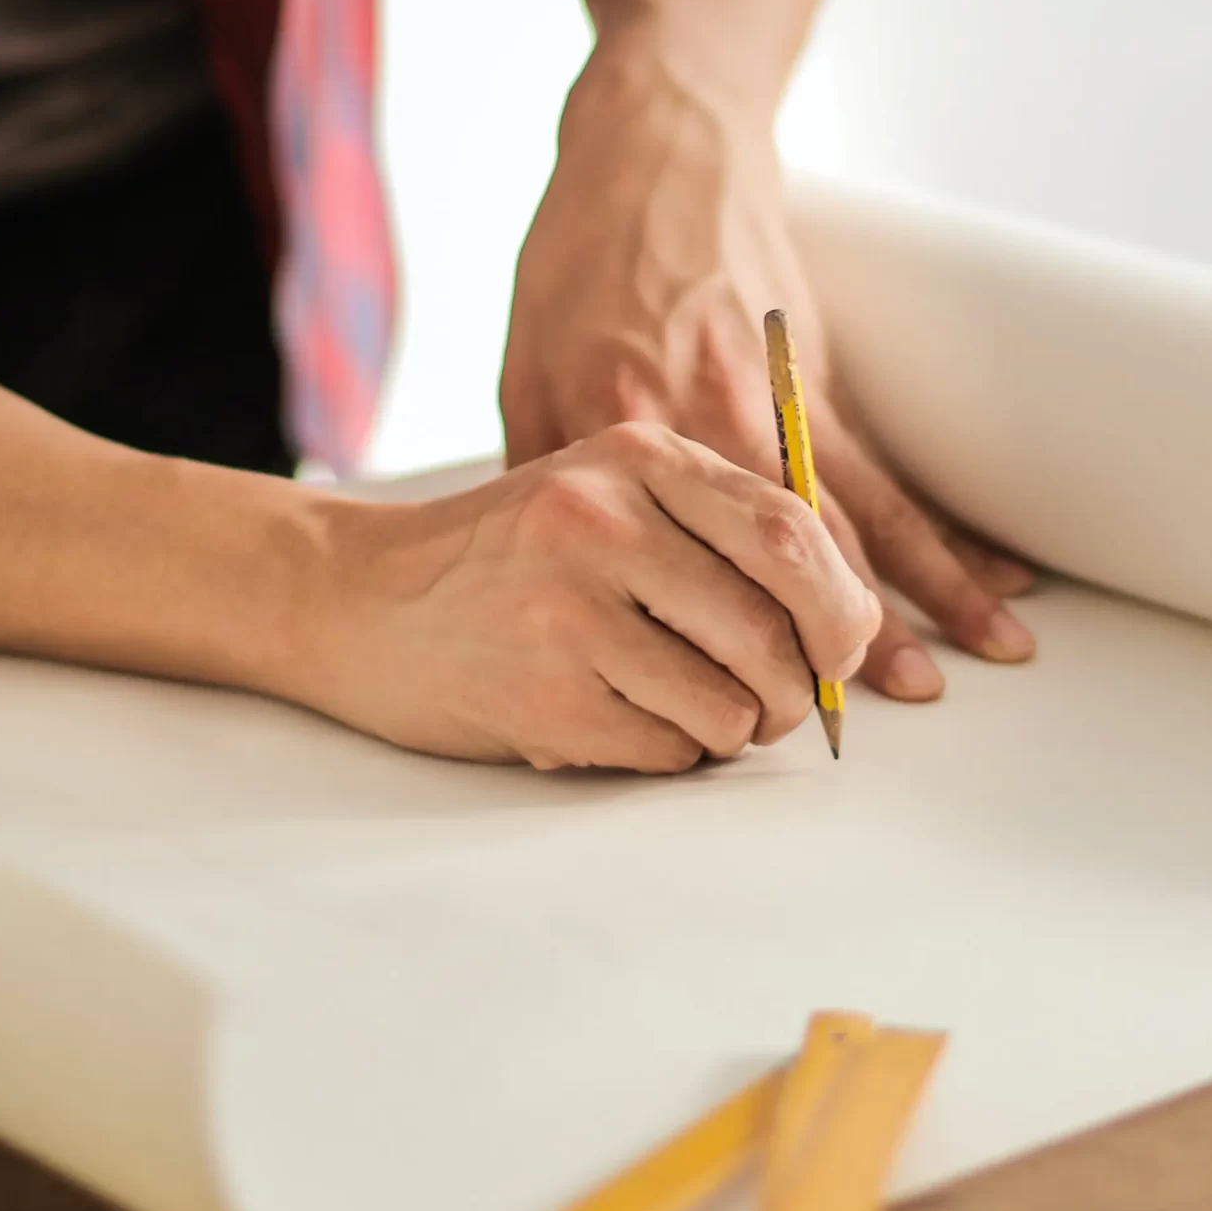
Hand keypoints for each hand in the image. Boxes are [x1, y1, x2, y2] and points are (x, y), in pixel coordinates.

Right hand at [297, 425, 881, 769]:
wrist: (356, 596)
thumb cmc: (507, 557)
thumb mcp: (605, 496)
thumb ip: (718, 532)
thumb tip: (855, 630)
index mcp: (634, 456)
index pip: (791, 532)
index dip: (841, 609)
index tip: (840, 651)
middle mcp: (601, 521)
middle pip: (775, 629)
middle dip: (795, 689)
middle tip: (772, 704)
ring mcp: (566, 609)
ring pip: (730, 703)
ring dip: (726, 729)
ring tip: (674, 707)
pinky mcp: (543, 694)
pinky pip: (669, 750)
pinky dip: (666, 753)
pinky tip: (614, 719)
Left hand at [498, 51, 1035, 701]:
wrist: (654, 148)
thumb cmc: (573, 262)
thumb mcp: (523, 368)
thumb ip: (544, 474)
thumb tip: (555, 575)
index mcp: (621, 426)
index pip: (665, 555)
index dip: (701, 631)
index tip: (726, 699)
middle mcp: (705, 418)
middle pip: (775, 548)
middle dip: (828, 635)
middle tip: (872, 712)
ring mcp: (772, 396)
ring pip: (853, 514)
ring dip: (919, 592)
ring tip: (975, 661)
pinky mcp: (817, 374)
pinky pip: (886, 466)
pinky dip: (942, 524)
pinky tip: (993, 574)